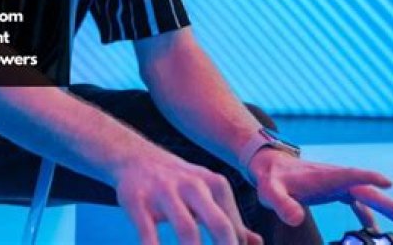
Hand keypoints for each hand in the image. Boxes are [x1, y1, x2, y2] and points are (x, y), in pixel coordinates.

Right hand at [115, 152, 262, 244]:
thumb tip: (257, 244)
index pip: (234, 229)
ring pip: (187, 230)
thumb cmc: (177, 183)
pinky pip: (148, 234)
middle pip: (219, 225)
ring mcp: (164, 192)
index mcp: (214, 185)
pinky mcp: (138, 201)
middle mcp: (193, 186)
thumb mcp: (206, 192)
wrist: (134, 157)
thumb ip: (230, 219)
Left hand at [248, 149, 392, 241]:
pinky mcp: (337, 190)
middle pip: (370, 191)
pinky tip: (377, 231)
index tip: (387, 182)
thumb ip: (281, 204)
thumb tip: (294, 218)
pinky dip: (373, 215)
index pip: (350, 175)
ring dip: (392, 213)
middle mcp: (337, 178)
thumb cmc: (270, 178)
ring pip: (371, 197)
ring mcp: (339, 184)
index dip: (368, 178)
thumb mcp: (271, 192)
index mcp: (325, 177)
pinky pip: (361, 202)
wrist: (269, 166)